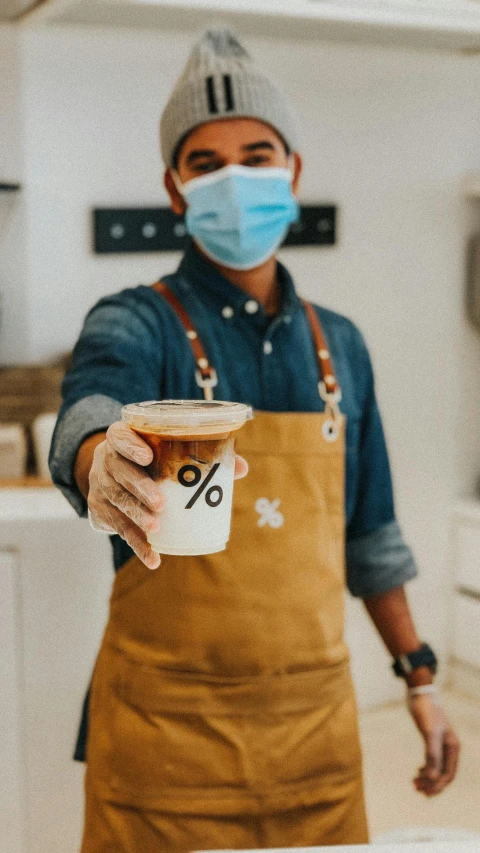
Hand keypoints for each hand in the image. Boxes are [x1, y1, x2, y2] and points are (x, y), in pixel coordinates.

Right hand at [87, 421, 247, 569]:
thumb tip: (241, 468)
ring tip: (156, 528)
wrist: (108, 475)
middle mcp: (107, 461)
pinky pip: (120, 529)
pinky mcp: (100, 511)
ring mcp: (101, 486)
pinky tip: (153, 558)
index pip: (119, 436)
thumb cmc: (148, 459)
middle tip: (160, 503)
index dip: (131, 445)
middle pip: (120, 472)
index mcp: (121, 439)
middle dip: (140, 487)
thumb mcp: (163, 450)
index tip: (148, 457)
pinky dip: (138, 545)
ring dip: (137, 516)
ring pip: (119, 501)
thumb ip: (202, 456)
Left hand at [407, 690, 459, 795]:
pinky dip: (425, 769)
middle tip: (416, 789)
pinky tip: (417, 772)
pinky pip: (432, 760)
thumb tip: (431, 778)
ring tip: (414, 784)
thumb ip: (432, 756)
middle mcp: (449, 747)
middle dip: (431, 784)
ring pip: (437, 768)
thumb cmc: (426, 711)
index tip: (425, 793)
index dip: (438, 786)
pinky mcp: (432, 740)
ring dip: (427, 778)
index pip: (448, 774)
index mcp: (453, 747)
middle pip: (443, 774)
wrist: (419, 693)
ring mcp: (441, 744)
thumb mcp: (429, 733)